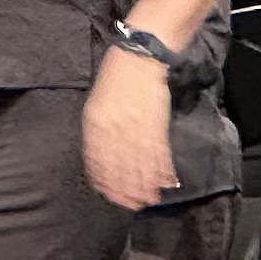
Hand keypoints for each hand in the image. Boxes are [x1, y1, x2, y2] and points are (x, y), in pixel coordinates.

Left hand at [85, 53, 174, 210]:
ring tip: (148, 199)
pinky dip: (161, 167)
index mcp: (95, 122)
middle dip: (125, 188)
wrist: (140, 55)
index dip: (105, 180)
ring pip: (139, 162)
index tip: (110, 194)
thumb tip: (102, 153)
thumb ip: (99, 128)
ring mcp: (136, 124)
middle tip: (131, 204)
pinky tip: (164, 180)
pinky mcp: (156, 121)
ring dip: (145, 183)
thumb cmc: (117, 76)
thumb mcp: (97, 101)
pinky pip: (158, 150)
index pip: (98, 160)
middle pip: (119, 165)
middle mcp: (114, 126)